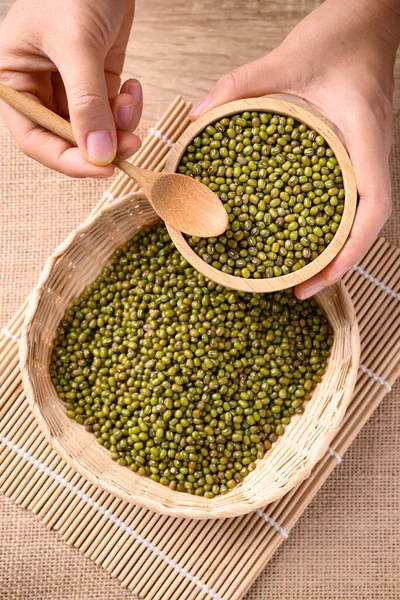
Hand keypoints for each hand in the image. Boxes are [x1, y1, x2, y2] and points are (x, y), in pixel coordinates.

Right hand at [0, 0, 140, 177]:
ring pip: (95, 129)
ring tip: (131, 102)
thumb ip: (87, 102)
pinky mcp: (99, 80)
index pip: (34, 138)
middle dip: (100, 145)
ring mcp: (72, 86)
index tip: (100, 168)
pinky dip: (127, 109)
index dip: (66, 159)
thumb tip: (99, 154)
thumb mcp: (75, 45)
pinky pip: (113, 111)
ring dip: (118, 126)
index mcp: (15, 80)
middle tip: (130, 147)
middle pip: (67, 139)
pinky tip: (134, 87)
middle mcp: (40, 88)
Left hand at [190, 0, 398, 297]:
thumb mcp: (288, 57)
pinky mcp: (358, 150)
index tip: (321, 277)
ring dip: (338, 248)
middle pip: (368, 224)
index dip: (352, 250)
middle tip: (303, 289)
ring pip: (362, 215)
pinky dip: (334, 223)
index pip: (374, 206)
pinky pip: (353, 196)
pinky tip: (305, 232)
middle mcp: (373, 152)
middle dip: (340, 262)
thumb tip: (196, 115)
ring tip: (304, 273)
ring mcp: (368, 154)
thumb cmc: (342, 35)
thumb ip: (240, 84)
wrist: (371, 19)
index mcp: (365, 136)